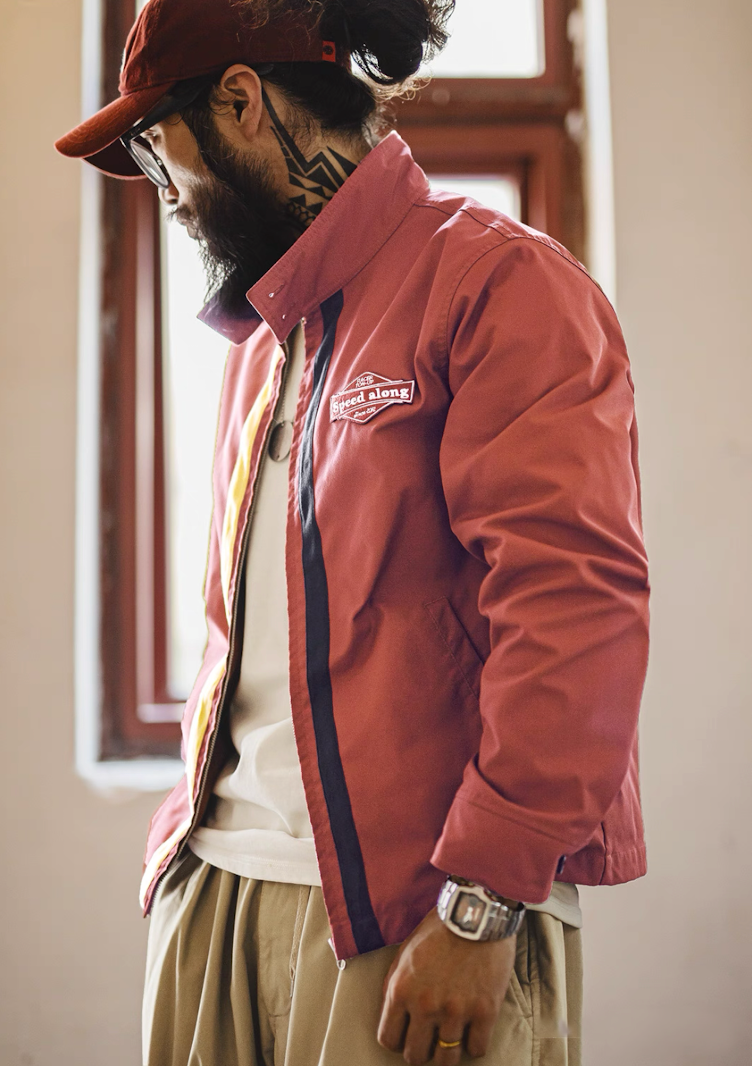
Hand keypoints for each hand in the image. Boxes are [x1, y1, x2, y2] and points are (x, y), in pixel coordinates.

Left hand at [377, 907, 515, 1064]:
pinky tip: (473, 1030)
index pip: (388, 1039)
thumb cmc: (439, 928)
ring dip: (447, 1053)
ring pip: (446, 1060)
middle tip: (429, 1041)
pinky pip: (477, 1050)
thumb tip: (393, 1014)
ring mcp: (456, 1011)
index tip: (406, 1035)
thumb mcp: (405, 952)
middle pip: (415, 1056)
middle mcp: (425, 1006)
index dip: (397, 1040)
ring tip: (451, 1040)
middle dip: (420, 1051)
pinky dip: (474, 1044)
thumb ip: (396, 984)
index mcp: (401, 990)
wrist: (476, 912)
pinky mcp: (485, 1011)